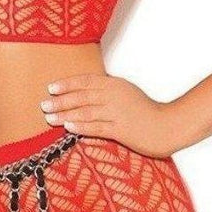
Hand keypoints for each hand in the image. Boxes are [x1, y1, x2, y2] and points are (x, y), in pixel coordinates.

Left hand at [40, 73, 180, 157]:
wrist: (167, 126)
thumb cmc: (146, 112)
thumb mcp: (127, 94)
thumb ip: (107, 92)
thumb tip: (85, 94)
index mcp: (115, 84)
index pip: (86, 81)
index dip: (67, 84)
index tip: (51, 88)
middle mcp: (114, 96)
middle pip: (81, 96)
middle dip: (60, 100)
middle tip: (43, 105)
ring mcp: (117, 113)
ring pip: (85, 112)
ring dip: (65, 114)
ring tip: (49, 118)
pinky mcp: (120, 130)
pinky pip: (96, 127)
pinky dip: (80, 126)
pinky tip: (67, 127)